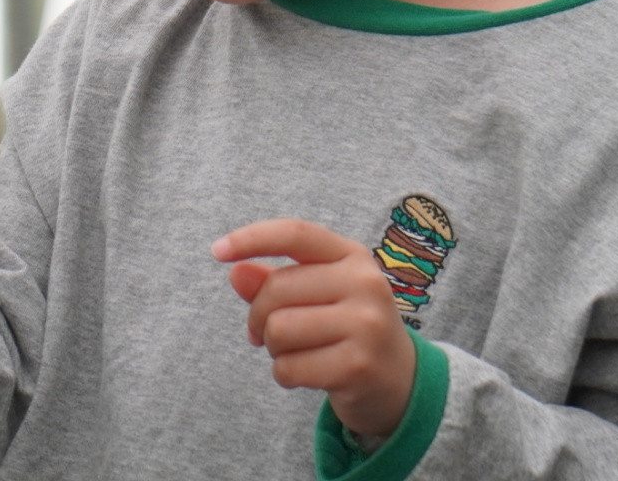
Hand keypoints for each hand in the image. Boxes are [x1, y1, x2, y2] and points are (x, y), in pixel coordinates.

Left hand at [213, 219, 416, 438]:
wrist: (400, 381)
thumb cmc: (345, 328)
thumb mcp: (316, 295)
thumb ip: (273, 280)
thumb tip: (235, 272)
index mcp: (352, 256)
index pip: (295, 234)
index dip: (251, 238)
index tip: (217, 251)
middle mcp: (365, 283)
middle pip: (275, 289)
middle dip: (258, 317)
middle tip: (268, 334)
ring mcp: (365, 324)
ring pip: (278, 330)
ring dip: (273, 348)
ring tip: (295, 352)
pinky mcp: (358, 365)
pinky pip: (288, 368)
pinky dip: (285, 375)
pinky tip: (307, 374)